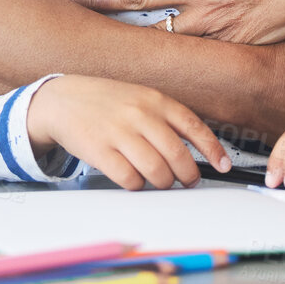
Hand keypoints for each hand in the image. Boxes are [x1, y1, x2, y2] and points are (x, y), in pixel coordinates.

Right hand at [26, 75, 231, 191]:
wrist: (61, 100)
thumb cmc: (105, 102)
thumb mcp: (139, 98)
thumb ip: (165, 120)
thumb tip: (196, 150)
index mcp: (154, 100)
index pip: (194, 127)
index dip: (213, 150)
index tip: (223, 165)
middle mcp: (139, 114)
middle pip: (178, 156)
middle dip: (187, 176)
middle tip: (186, 180)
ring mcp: (119, 133)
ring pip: (157, 172)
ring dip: (163, 183)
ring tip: (159, 181)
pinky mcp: (100, 151)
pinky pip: (130, 179)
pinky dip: (137, 185)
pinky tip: (134, 178)